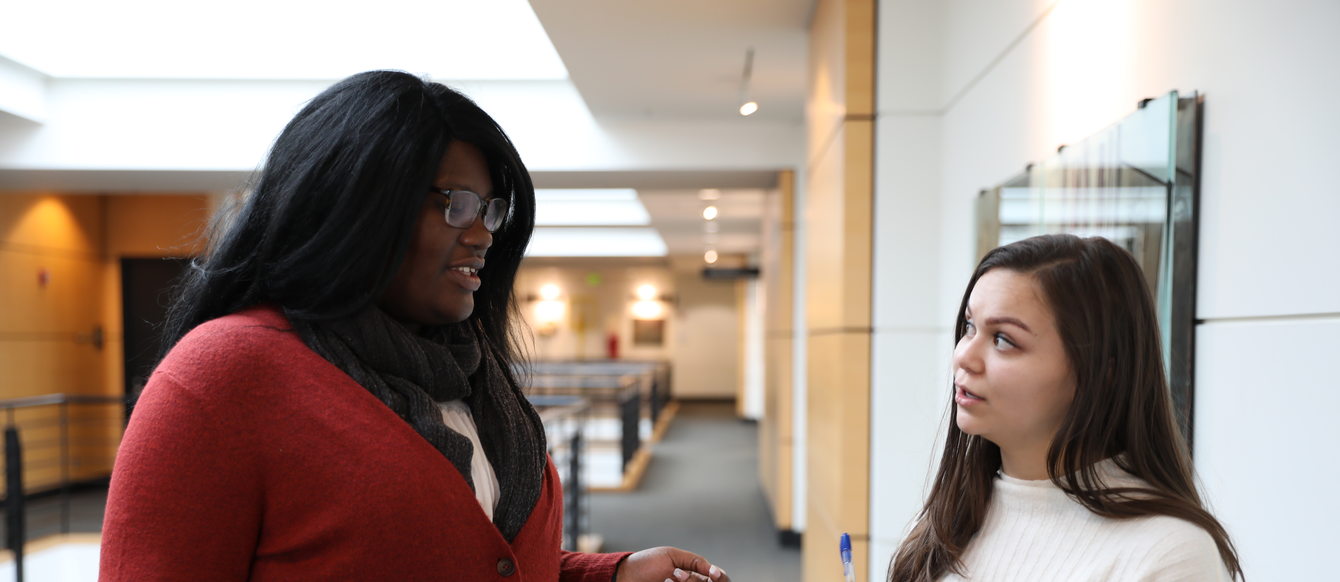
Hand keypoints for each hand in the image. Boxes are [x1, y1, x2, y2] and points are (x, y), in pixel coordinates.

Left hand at [615, 546, 729, 581]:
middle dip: (694, 581)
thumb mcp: (672, 556)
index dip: (720, 578)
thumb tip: (714, 570)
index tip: (714, 573)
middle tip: (676, 575)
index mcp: (694, 573)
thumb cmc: (646, 565)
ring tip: (666, 580)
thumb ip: (695, 562)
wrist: (625, 577)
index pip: (718, 579)